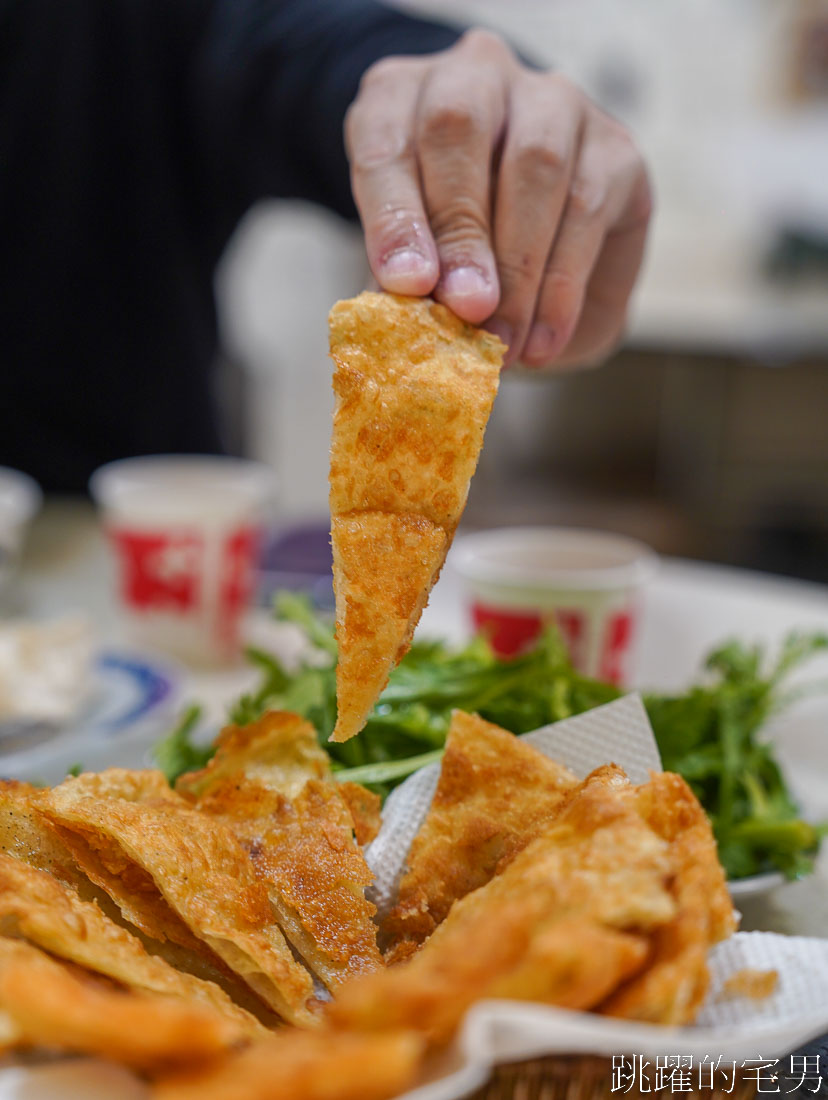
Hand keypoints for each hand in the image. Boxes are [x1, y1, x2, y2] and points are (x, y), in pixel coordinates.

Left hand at [345, 30, 651, 368]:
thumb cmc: (448, 247)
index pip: (385, 142)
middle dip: (463, 233)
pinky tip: (544, 340)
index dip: (394, 216)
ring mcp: (551, 100)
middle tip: (467, 309)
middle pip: (458, 131)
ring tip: (505, 341)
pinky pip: (588, 206)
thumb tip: (402, 329)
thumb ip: (404, 283)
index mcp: (399, 96)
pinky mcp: (613, 144)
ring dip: (518, 268)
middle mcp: (474, 76)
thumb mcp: (413, 260)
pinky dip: (561, 286)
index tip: (407, 283)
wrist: (525, 242)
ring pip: (536, 165)